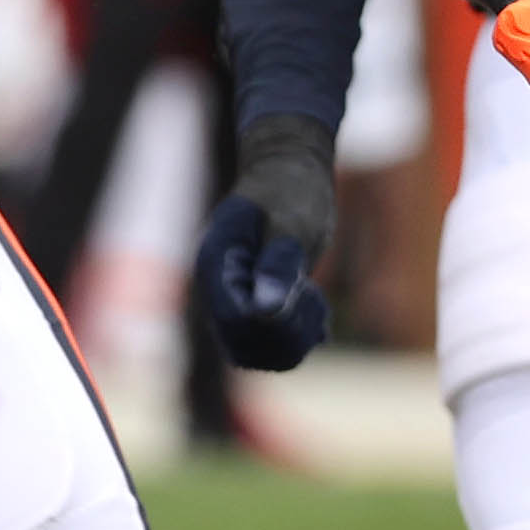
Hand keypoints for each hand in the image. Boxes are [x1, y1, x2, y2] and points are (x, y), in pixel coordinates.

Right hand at [194, 114, 335, 371]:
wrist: (287, 174)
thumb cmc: (290, 191)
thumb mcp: (292, 223)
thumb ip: (278, 266)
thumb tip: (265, 311)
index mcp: (215, 266)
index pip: (236, 321)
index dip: (277, 321)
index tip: (305, 291)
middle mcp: (215, 291)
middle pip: (245, 346)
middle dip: (289, 331)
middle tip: (312, 294)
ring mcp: (230, 302)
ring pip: (258, 355)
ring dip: (295, 338)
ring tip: (313, 298)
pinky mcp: (250, 308)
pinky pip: (271, 349)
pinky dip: (298, 337)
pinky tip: (314, 306)